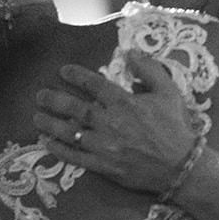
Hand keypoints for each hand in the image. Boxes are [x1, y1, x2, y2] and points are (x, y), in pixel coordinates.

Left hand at [34, 51, 196, 194]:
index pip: (93, 84)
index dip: (76, 75)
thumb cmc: (176, 128)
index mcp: (123, 102)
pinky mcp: (104, 166)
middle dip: (54, 100)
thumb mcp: (168, 92)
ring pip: (70, 132)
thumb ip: (149, 70)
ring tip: (37, 117)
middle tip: (40, 95)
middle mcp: (109, 122)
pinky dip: (59, 150)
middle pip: (74, 108)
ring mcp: (104, 146)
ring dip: (51, 124)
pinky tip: (46, 143)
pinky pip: (76, 157)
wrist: (181, 167)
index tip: (63, 71)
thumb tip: (130, 52)